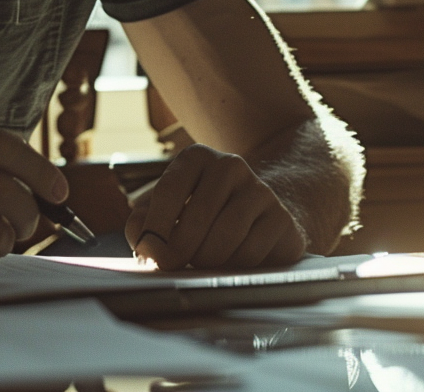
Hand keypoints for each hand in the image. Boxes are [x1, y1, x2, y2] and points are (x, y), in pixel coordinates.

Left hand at [124, 144, 305, 270]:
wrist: (252, 215)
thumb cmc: (196, 215)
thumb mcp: (163, 211)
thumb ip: (142, 224)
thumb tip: (145, 247)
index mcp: (196, 157)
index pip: (169, 192)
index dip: (154, 228)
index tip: (148, 252)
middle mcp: (230, 165)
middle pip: (197, 218)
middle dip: (178, 251)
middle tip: (170, 265)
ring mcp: (260, 190)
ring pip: (225, 238)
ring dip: (206, 260)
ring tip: (200, 261)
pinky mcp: (281, 219)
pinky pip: (251, 254)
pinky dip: (234, 267)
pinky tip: (229, 262)